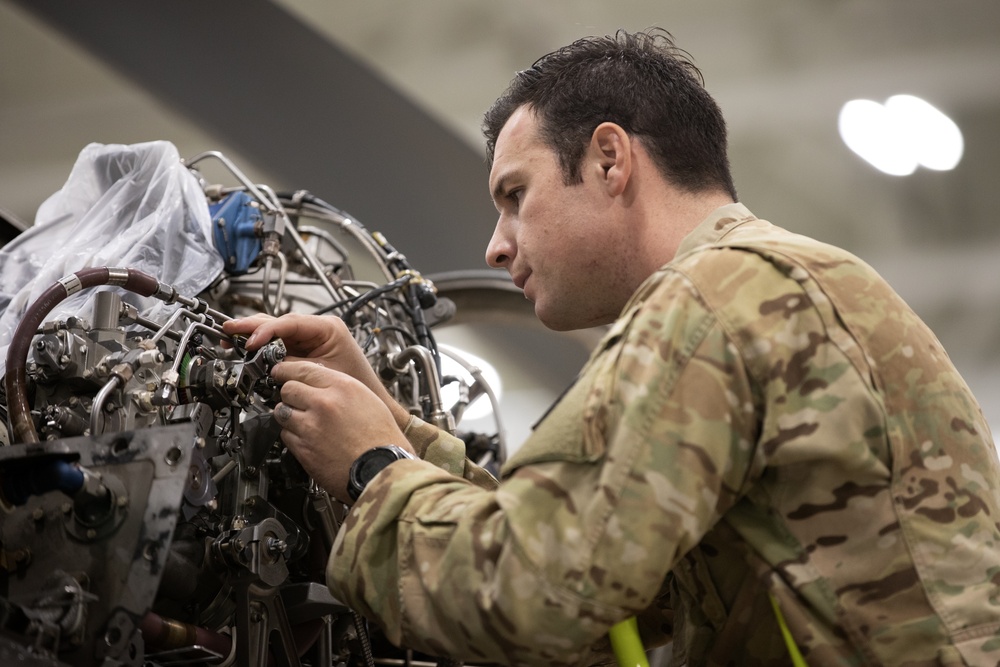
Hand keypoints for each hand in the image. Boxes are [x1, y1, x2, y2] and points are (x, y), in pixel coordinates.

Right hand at [223, 313, 410, 428]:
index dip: (266, 331)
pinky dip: (261, 346)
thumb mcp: (320, 374)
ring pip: (275, 331)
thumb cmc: (356, 386)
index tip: (250, 342)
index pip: (289, 323)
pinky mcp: (304, 349)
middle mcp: (318, 328)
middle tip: (229, 331)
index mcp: (328, 327)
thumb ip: (291, 366)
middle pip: (278, 322)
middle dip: (252, 327)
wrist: (368, 401)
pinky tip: (246, 348)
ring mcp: (310, 338)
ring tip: (231, 338)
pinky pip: (278, 343)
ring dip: (253, 335)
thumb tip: (264, 363)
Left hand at [271, 360, 413, 502]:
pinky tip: (308, 438)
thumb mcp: (369, 400)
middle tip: (297, 399)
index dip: (287, 370)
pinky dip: (292, 435)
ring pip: (282, 412)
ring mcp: (310, 426)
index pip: (302, 369)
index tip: (281, 371)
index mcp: (342, 387)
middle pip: (287, 389)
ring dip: (289, 414)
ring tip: (304, 421)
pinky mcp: (303, 449)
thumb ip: (340, 388)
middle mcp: (323, 403)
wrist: (382, 470)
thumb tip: (321, 383)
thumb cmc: (382, 439)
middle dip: (290, 394)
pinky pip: (286, 435)